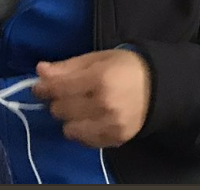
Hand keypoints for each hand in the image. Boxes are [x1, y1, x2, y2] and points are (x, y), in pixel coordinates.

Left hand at [33, 49, 150, 148]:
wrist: (160, 86)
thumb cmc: (127, 66)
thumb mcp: (98, 58)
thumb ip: (68, 66)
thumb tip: (40, 71)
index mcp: (100, 77)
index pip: (58, 88)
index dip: (43, 87)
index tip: (39, 86)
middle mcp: (104, 103)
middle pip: (59, 110)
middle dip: (59, 101)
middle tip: (69, 93)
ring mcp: (110, 124)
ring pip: (68, 129)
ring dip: (70, 118)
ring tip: (82, 107)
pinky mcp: (115, 138)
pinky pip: (84, 141)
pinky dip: (83, 130)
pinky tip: (92, 119)